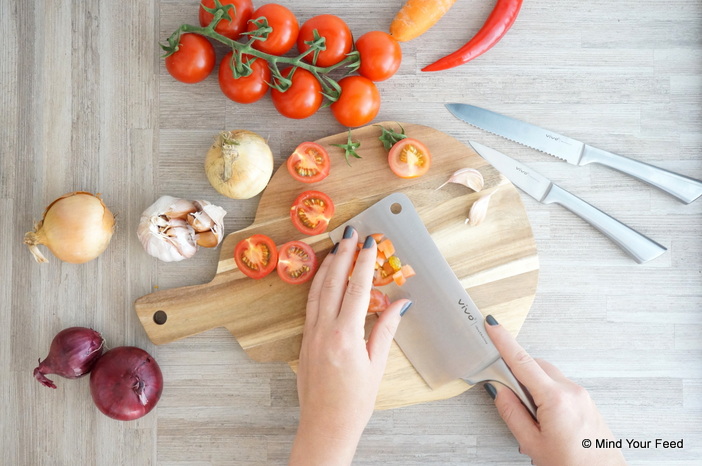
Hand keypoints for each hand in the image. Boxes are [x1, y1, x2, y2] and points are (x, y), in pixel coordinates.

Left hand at [289, 227, 409, 465]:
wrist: (325, 426)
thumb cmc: (354, 402)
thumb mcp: (377, 365)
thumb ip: (387, 329)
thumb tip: (402, 302)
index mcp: (346, 335)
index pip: (357, 289)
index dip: (364, 263)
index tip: (370, 243)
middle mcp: (324, 330)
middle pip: (333, 282)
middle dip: (343, 254)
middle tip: (351, 233)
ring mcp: (311, 334)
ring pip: (317, 290)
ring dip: (327, 266)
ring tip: (336, 246)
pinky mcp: (304, 340)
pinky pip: (310, 304)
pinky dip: (317, 285)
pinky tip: (322, 277)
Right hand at [484, 315, 626, 465]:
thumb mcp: (532, 443)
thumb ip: (512, 413)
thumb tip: (499, 391)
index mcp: (556, 399)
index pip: (523, 362)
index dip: (504, 342)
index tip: (492, 326)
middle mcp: (572, 392)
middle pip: (536, 365)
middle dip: (518, 371)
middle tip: (505, 391)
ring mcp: (582, 396)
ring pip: (548, 376)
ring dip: (533, 385)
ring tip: (530, 415)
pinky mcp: (587, 402)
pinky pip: (560, 386)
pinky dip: (546, 392)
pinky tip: (543, 416)